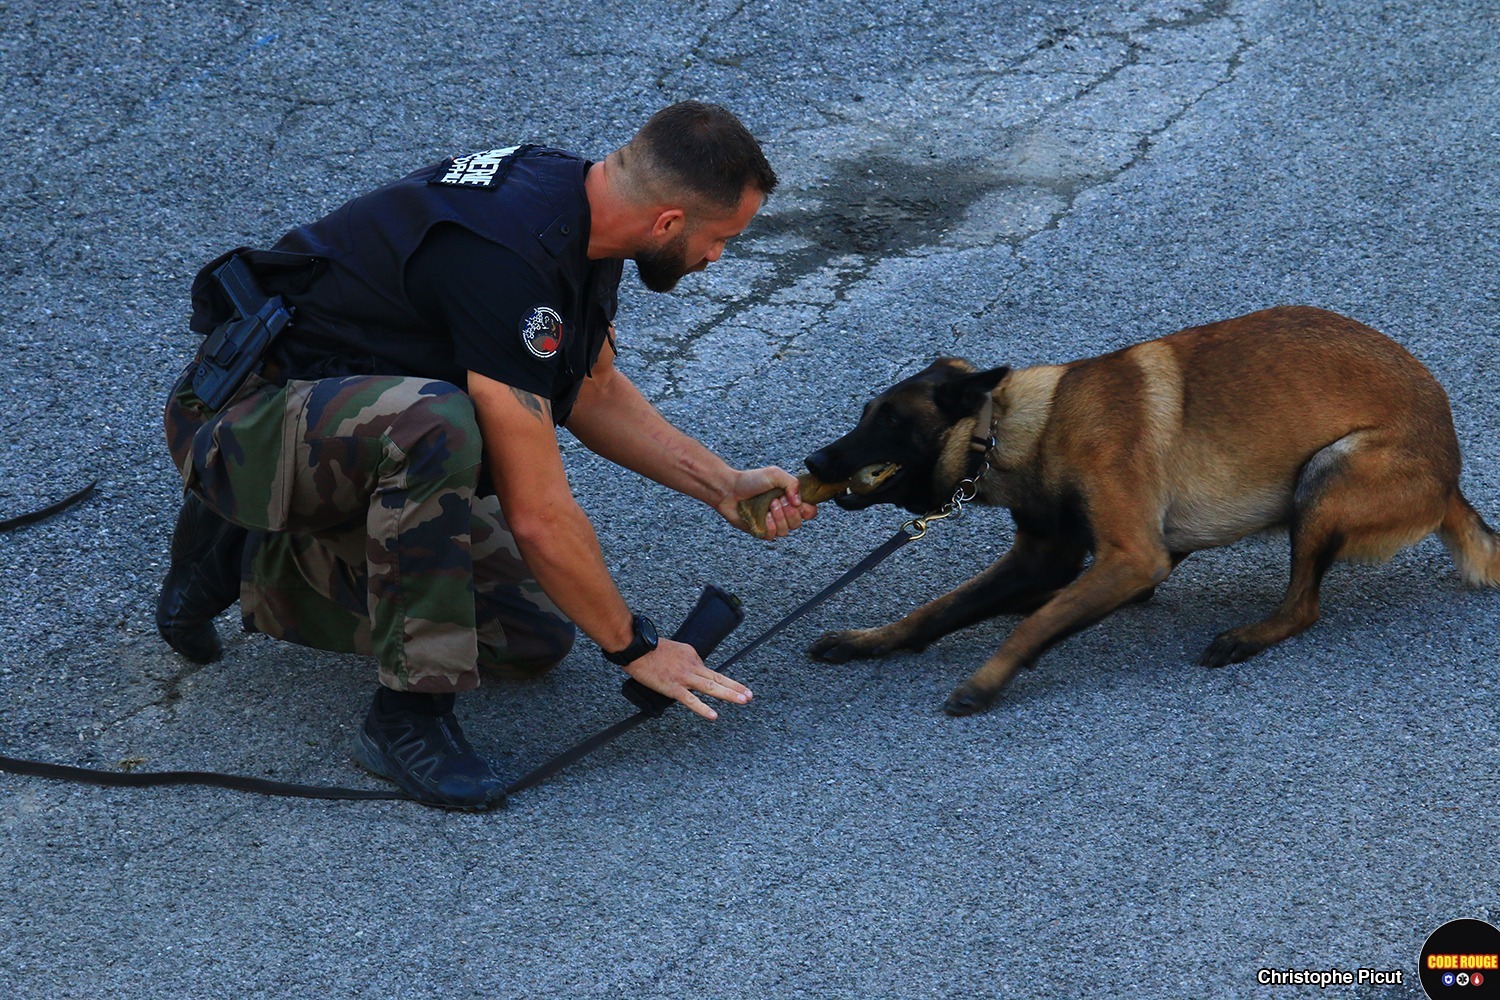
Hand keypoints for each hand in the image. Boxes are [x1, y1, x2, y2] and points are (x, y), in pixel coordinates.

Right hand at [621, 637, 752, 719]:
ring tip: (743, 700)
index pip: (705, 669)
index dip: (708, 678)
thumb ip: (681, 660)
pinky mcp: (673, 688)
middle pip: (718, 677)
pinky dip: (703, 708)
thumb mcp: (672, 648)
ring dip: (729, 694)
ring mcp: (684, 677)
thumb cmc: (648, 649)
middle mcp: (692, 665)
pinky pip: (691, 700)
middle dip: (735, 686)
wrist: (636, 647)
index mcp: (692, 654)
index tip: (711, 684)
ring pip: (711, 687)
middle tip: (749, 694)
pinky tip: (713, 716)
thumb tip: (684, 671)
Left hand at [717, 466, 817, 539]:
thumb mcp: (775, 474)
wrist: (730, 490)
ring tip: (768, 505)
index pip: (810, 512)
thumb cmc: (751, 480)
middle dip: (789, 511)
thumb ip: (792, 483)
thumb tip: (799, 502)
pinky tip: (762, 516)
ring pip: (787, 530)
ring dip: (779, 516)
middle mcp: (783, 513)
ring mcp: (773, 524)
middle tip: (777, 499)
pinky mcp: (762, 532)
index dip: (807, 510)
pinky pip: (773, 535)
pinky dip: (769, 525)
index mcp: (790, 500)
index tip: (796, 501)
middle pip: (799, 522)